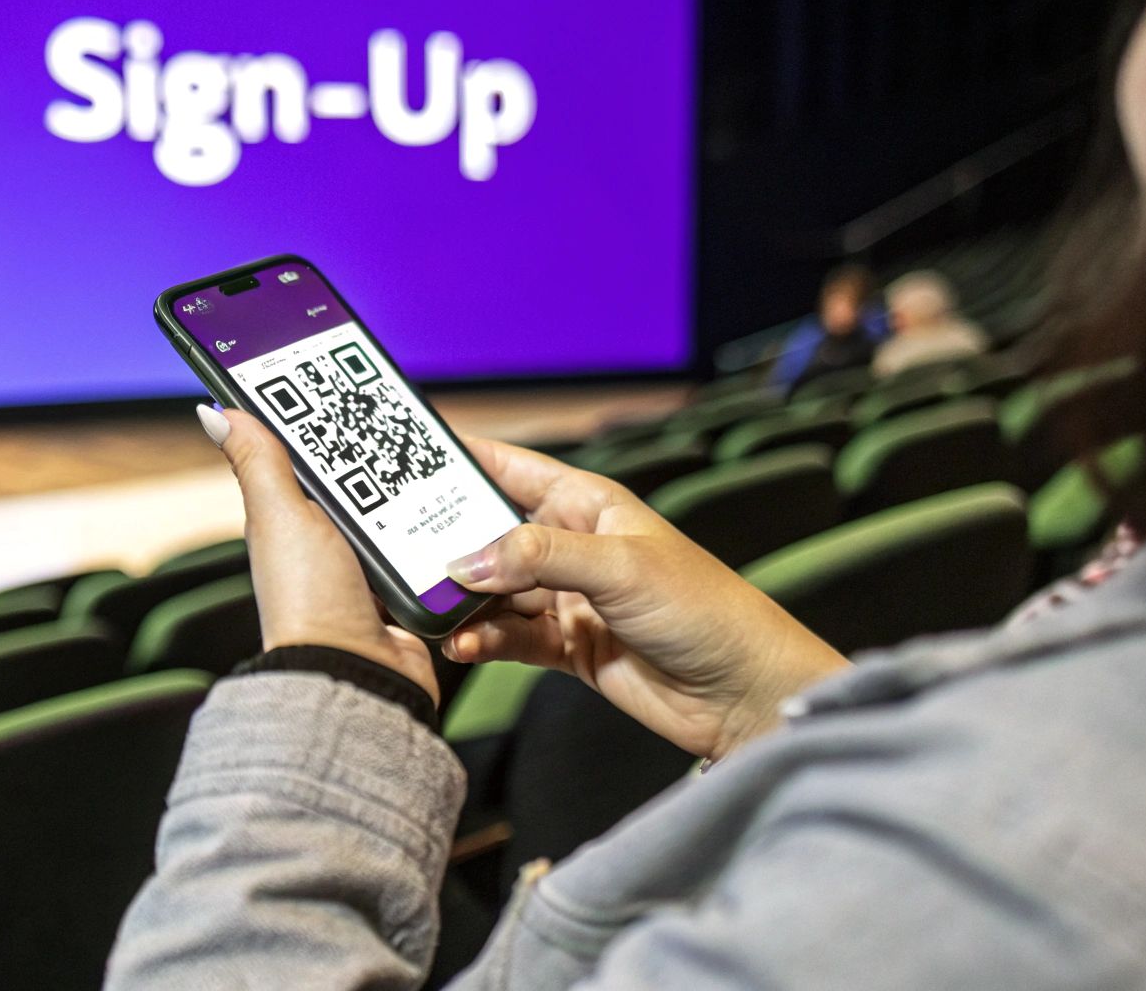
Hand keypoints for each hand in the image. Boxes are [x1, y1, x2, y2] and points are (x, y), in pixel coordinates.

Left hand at [197, 405, 440, 704]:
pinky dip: (445, 539)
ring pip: (406, 513)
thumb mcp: (281, 517)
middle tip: (410, 424)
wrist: (357, 677)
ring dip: (422, 500)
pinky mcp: (409, 592)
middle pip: (368, 482)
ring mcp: (372, 569)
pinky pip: (434, 551)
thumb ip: (260, 463)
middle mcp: (331, 544)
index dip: (332, 423)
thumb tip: (217, 411)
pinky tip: (457, 518)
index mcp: (294, 520)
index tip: (353, 383)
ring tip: (441, 469)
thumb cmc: (308, 605)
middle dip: (388, 458)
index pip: (316, 457)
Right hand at [443, 437, 847, 759]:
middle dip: (451, 544)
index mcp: (589, 506)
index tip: (413, 453)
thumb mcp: (618, 568)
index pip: (514, 469)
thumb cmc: (705, 610)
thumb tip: (467, 561)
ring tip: (436, 612)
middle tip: (403, 552)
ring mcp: (568, 599)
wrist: (742, 691)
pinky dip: (485, 641)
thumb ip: (538, 559)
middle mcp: (573, 547)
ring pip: (495, 592)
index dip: (467, 457)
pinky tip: (466, 645)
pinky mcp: (568, 646)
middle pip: (492, 536)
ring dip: (465, 603)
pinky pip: (510, 637)